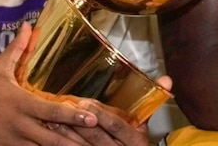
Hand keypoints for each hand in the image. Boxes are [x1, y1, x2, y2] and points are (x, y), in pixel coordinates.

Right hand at [0, 22, 102, 144]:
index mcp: (21, 104)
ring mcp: (14, 142)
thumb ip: (16, 49)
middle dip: (75, 142)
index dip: (73, 116)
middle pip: (52, 137)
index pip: (51, 111)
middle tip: (99, 142)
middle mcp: (20, 125)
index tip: (93, 118)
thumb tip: (28, 25)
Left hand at [47, 77, 172, 145]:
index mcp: (134, 140)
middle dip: (76, 122)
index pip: (115, 125)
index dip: (99, 114)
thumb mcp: (144, 127)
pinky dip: (62, 145)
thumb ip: (152, 103)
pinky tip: (50, 138)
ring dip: (65, 134)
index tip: (84, 102)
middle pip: (95, 136)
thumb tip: (167, 79)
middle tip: (61, 108)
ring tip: (51, 119)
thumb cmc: (133, 145)